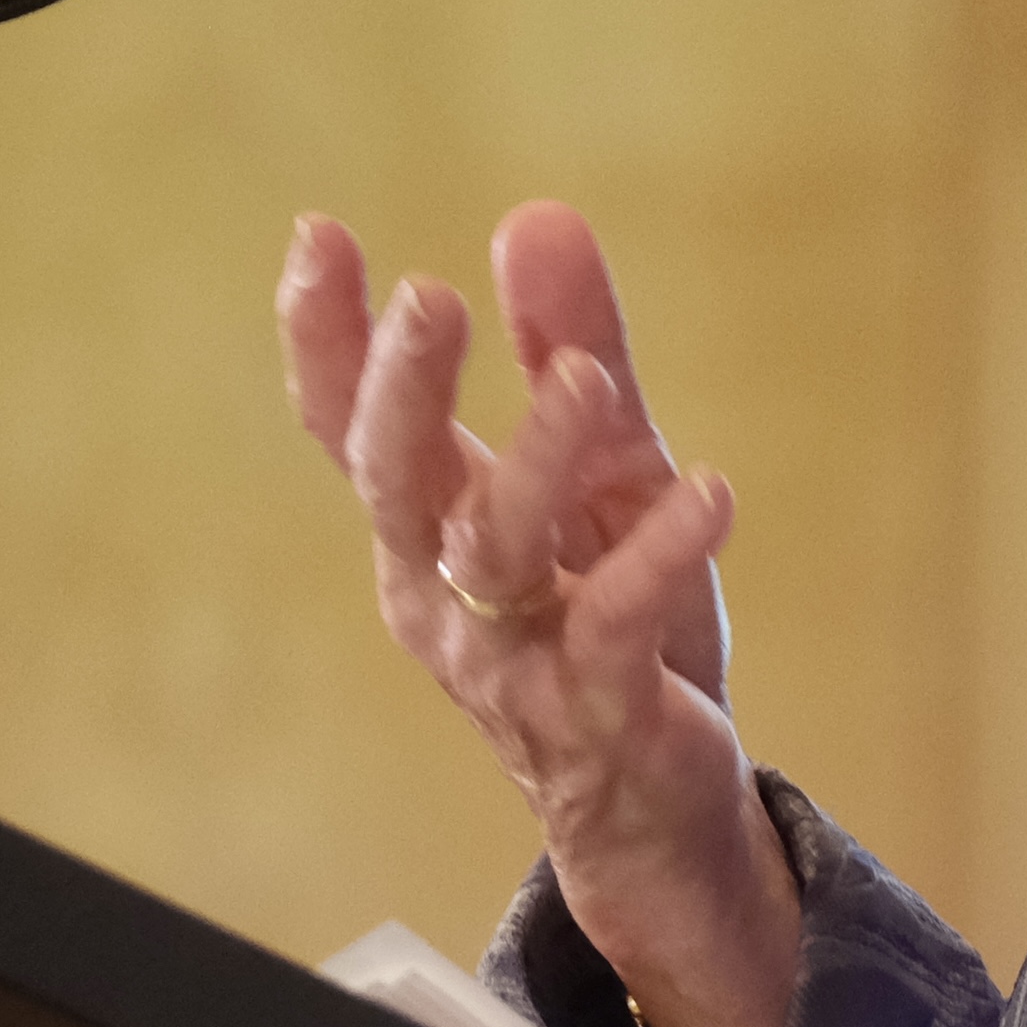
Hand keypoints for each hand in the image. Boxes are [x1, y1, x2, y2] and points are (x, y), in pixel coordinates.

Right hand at [279, 199, 795, 1026]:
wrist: (654, 810)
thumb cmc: (607, 622)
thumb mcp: (602, 469)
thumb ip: (572, 347)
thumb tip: (535, 215)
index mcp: (428, 529)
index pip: (351, 428)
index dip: (325, 338)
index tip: (320, 235)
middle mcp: (445, 592)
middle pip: (396, 485)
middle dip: (403, 392)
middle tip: (427, 300)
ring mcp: (515, 657)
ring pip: (496, 554)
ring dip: (535, 461)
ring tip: (587, 379)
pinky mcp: (599, 710)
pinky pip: (613, 629)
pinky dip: (657, 559)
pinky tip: (707, 493)